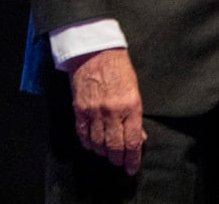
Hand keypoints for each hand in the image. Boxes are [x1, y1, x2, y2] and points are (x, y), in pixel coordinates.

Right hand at [66, 48, 145, 174]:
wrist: (95, 51)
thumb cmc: (119, 67)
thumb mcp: (135, 89)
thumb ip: (135, 115)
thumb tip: (139, 136)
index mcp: (131, 106)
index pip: (132, 141)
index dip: (132, 158)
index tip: (132, 167)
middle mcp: (112, 112)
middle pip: (114, 146)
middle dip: (118, 159)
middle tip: (119, 162)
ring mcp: (94, 112)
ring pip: (98, 144)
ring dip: (103, 152)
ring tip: (107, 154)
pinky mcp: (79, 110)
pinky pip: (83, 135)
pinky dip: (88, 144)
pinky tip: (92, 145)